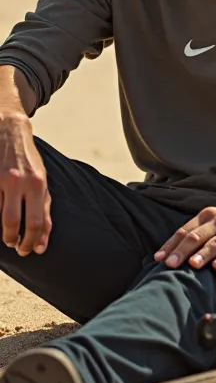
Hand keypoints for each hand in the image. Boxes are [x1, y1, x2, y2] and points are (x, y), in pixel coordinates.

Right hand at [0, 111, 50, 255]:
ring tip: (8, 236)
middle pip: (13, 222)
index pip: (36, 222)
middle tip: (16, 246)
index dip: (32, 241)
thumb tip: (42, 243)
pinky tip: (0, 218)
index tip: (29, 250)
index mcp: (37, 183)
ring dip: (4, 231)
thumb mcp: (42, 182)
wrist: (10, 132)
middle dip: (14, 240)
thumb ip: (44, 210)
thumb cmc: (29, 162)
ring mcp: (1, 180)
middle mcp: (19, 181)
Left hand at [154, 203, 215, 270]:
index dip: (171, 245)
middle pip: (197, 236)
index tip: (158, 259)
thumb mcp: (214, 221)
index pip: (185, 231)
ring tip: (192, 265)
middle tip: (170, 265)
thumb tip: (171, 253)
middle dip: (182, 251)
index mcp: (208, 216)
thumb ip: (196, 233)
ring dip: (203, 254)